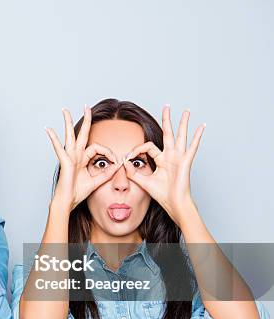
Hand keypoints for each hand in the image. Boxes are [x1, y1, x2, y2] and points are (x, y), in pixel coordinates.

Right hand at [46, 106, 120, 211]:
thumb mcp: (97, 181)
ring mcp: (69, 157)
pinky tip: (48, 129)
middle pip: (81, 134)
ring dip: (68, 122)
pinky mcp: (65, 162)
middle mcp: (75, 155)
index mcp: (83, 159)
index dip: (108, 152)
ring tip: (65, 111)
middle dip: (85, 120)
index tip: (116, 161)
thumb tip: (118, 164)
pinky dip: (53, 139)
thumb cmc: (78, 193)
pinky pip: (59, 148)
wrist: (68, 202)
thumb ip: (108, 173)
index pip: (97, 148)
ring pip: (69, 136)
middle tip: (86, 107)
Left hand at [122, 105, 205, 224]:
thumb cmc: (162, 194)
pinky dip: (198, 136)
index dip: (136, 150)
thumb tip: (124, 162)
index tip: (128, 157)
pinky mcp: (186, 161)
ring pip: (180, 135)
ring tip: (185, 111)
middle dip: (166, 120)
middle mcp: (170, 156)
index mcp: (161, 160)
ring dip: (182, 123)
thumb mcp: (143, 181)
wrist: (173, 203)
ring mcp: (179, 157)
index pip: (147, 147)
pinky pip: (193, 146)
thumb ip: (133, 173)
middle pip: (167, 133)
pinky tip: (202, 126)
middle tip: (166, 107)